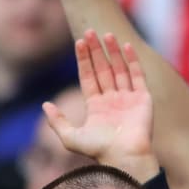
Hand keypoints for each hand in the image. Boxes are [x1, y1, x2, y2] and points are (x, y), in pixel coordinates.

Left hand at [44, 30, 158, 180]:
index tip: (79, 42)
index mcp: (96, 107)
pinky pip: (137, 75)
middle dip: (96, 51)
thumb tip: (45, 105)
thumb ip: (57, 121)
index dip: (84, 60)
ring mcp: (128, 99)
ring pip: (119, 69)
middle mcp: (112, 100)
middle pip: (103, 69)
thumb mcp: (70, 137)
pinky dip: (132, 61)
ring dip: (113, 51)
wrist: (125, 157)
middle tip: (90, 31)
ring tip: (106, 34)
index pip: (89, 77)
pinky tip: (125, 46)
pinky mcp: (143, 99)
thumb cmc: (99, 150)